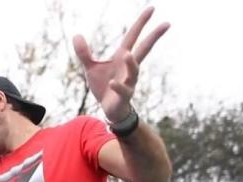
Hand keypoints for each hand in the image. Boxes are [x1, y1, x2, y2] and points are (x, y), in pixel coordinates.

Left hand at [72, 7, 169, 121]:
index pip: (133, 36)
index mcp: (122, 58)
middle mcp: (129, 68)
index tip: (152, 9)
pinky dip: (118, 86)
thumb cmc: (103, 86)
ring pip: (134, 71)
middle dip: (154, 37)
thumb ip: (84, 53)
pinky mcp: (123, 97)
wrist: (109, 109)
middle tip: (166, 23)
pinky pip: (122, 90)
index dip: (141, 23)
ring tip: (126, 54)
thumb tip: (76, 35)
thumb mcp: (91, 68)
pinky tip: (112, 83)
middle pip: (144, 50)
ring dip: (131, 63)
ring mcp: (128, 82)